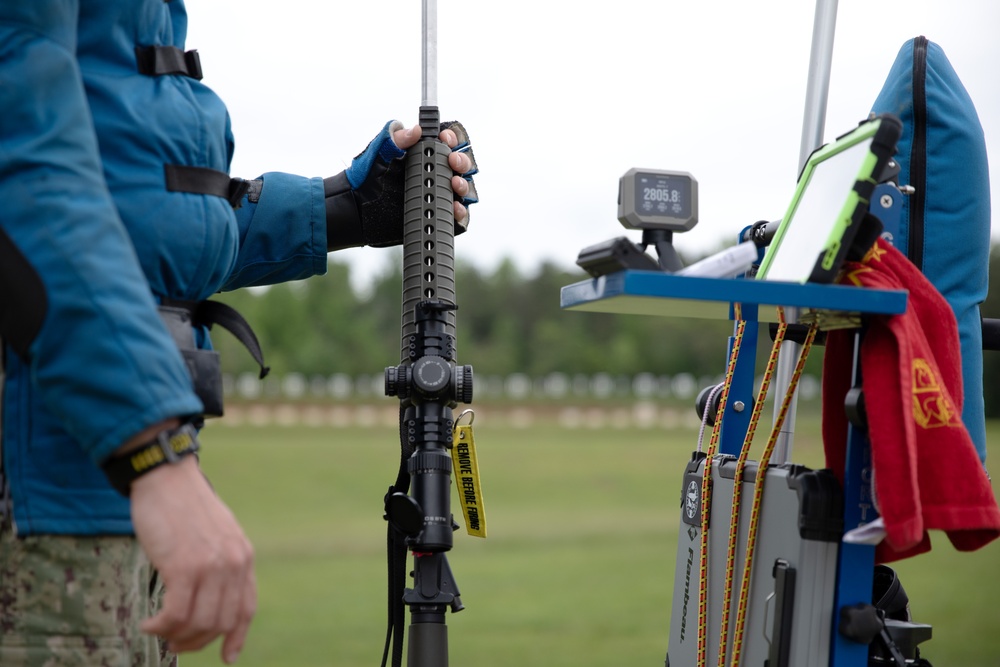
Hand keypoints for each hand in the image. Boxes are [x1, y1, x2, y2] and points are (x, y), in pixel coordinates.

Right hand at [131, 455, 255, 663]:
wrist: (166, 477)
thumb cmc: (184, 506)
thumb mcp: (216, 534)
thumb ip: (221, 561)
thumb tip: (213, 595)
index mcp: (243, 556)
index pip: (246, 608)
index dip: (237, 637)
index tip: (227, 658)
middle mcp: (233, 563)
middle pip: (221, 622)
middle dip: (197, 641)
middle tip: (174, 642)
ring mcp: (210, 566)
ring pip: (198, 623)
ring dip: (175, 636)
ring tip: (158, 631)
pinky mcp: (183, 566)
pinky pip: (176, 614)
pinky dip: (160, 626)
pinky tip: (147, 623)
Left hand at [324, 119, 478, 250]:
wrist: (358, 208)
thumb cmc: (368, 176)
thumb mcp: (380, 152)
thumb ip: (396, 138)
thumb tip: (415, 130)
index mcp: (426, 152)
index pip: (450, 140)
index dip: (453, 137)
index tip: (445, 139)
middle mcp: (436, 171)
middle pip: (462, 163)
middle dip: (462, 160)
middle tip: (452, 162)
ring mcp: (439, 194)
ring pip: (464, 188)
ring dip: (464, 185)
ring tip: (454, 185)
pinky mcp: (439, 215)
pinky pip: (458, 214)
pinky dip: (461, 212)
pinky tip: (455, 208)